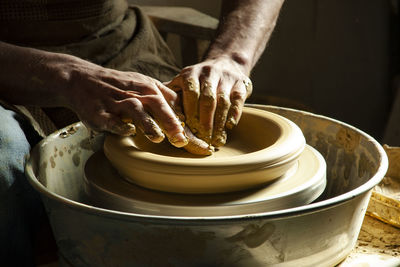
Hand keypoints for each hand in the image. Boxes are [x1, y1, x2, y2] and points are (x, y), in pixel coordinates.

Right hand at [59, 56, 188, 146]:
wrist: (83, 79)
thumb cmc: (119, 86)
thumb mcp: (144, 84)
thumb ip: (164, 97)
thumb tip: (185, 116)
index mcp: (149, 87)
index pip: (172, 102)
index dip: (184, 119)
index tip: (195, 136)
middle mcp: (136, 93)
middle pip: (158, 104)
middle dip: (171, 122)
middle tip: (181, 139)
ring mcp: (117, 102)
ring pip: (135, 111)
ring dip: (147, 124)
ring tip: (157, 137)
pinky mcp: (100, 112)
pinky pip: (111, 119)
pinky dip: (119, 125)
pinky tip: (128, 132)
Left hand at [167, 56, 251, 146]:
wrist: (226, 63)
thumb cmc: (198, 80)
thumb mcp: (181, 82)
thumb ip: (169, 94)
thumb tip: (151, 110)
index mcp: (190, 74)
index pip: (191, 94)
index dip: (191, 112)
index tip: (189, 130)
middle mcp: (208, 73)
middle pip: (207, 99)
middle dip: (205, 121)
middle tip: (203, 139)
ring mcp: (226, 77)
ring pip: (223, 101)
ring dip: (219, 122)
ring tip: (216, 139)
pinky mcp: (241, 83)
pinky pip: (238, 99)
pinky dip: (234, 114)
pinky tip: (230, 126)